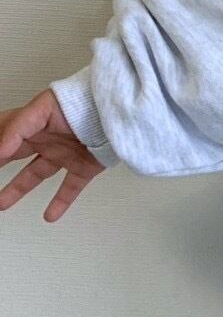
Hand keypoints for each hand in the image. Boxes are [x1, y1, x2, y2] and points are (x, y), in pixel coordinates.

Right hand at [0, 89, 106, 221]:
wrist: (118, 111)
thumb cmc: (83, 100)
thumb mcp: (43, 109)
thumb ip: (17, 129)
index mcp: (34, 123)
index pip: (5, 134)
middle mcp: (47, 139)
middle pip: (15, 155)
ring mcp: (65, 154)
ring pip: (36, 174)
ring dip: (17, 189)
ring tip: (1, 204)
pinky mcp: (84, 167)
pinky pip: (70, 188)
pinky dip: (60, 202)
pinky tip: (50, 216)